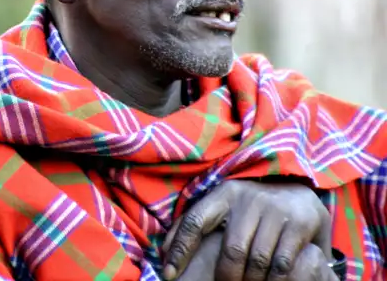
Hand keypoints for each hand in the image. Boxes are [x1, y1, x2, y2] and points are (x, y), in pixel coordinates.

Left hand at [162, 180, 331, 280]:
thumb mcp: (223, 207)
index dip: (180, 249)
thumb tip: (164, 250)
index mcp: (223, 193)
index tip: (168, 273)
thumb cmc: (250, 207)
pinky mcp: (298, 223)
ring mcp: (274, 209)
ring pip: (257, 261)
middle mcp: (247, 198)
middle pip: (231, 251)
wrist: (298, 190)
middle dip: (226, 276)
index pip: (194, 221)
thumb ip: (196, 225)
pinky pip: (282, 264)